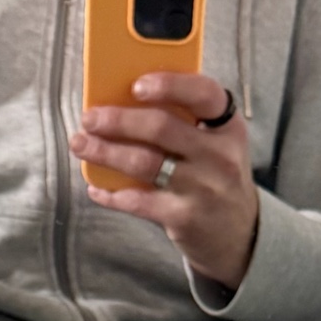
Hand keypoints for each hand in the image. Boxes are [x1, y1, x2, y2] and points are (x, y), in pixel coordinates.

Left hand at [69, 71, 258, 292]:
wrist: (239, 235)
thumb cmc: (217, 178)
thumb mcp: (217, 144)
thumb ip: (187, 121)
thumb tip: (126, 101)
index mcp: (227, 127)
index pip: (204, 94)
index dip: (169, 85)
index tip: (136, 85)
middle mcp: (218, 156)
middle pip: (161, 128)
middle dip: (118, 120)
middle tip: (89, 118)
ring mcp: (201, 189)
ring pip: (144, 163)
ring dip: (106, 152)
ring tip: (81, 144)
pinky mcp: (183, 218)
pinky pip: (138, 201)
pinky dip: (112, 194)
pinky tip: (95, 187)